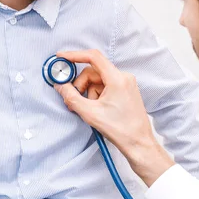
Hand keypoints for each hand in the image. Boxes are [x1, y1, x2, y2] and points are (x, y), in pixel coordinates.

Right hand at [53, 49, 174, 185]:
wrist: (139, 143)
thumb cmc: (119, 129)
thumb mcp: (89, 113)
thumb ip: (71, 97)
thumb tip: (60, 85)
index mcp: (117, 79)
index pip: (93, 57)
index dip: (74, 55)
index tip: (61, 57)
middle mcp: (123, 77)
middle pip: (92, 72)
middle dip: (80, 84)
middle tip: (73, 99)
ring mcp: (125, 83)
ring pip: (97, 80)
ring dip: (88, 92)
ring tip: (89, 109)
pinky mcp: (125, 91)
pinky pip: (104, 86)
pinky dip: (95, 95)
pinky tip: (96, 109)